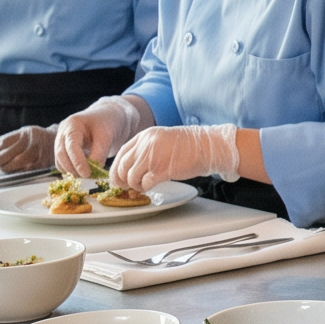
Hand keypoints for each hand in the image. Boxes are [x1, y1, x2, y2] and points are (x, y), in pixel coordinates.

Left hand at [0, 124, 55, 173]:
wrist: (65, 141)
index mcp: (25, 132)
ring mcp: (39, 152)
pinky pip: (28, 170)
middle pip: (8, 153)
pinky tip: (12, 174)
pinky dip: (18, 172)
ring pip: (17, 162)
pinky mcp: (45, 163)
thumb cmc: (40, 140)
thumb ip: (12, 141)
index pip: (3, 142)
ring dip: (5, 168)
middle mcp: (32, 140)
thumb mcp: (27, 133)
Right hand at [55, 94, 151, 175]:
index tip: (87, 174)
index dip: (77, 162)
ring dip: (71, 171)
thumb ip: (99, 153)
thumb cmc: (109, 123)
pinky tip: (83, 172)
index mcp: (73, 124)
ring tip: (88, 175)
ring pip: (59, 160)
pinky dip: (71, 170)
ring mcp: (61, 140)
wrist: (108, 118)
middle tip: (88, 177)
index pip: (71, 146)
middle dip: (73, 168)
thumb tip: (92, 172)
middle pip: (61, 154)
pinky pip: (62, 162)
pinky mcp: (64, 148)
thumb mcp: (107, 136)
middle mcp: (63, 132)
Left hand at [108, 125, 239, 191]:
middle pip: (123, 165)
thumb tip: (132, 165)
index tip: (118, 176)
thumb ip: (146, 148)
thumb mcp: (162, 139)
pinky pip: (145, 183)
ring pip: (131, 176)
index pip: (122, 152)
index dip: (117, 167)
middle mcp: (146, 145)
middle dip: (121, 179)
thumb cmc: (188, 145)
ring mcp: (154, 157)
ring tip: (142, 186)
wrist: (207, 146)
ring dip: (135, 185)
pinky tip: (150, 187)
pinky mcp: (162, 170)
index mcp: (145, 135)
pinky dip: (145, 188)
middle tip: (125, 186)